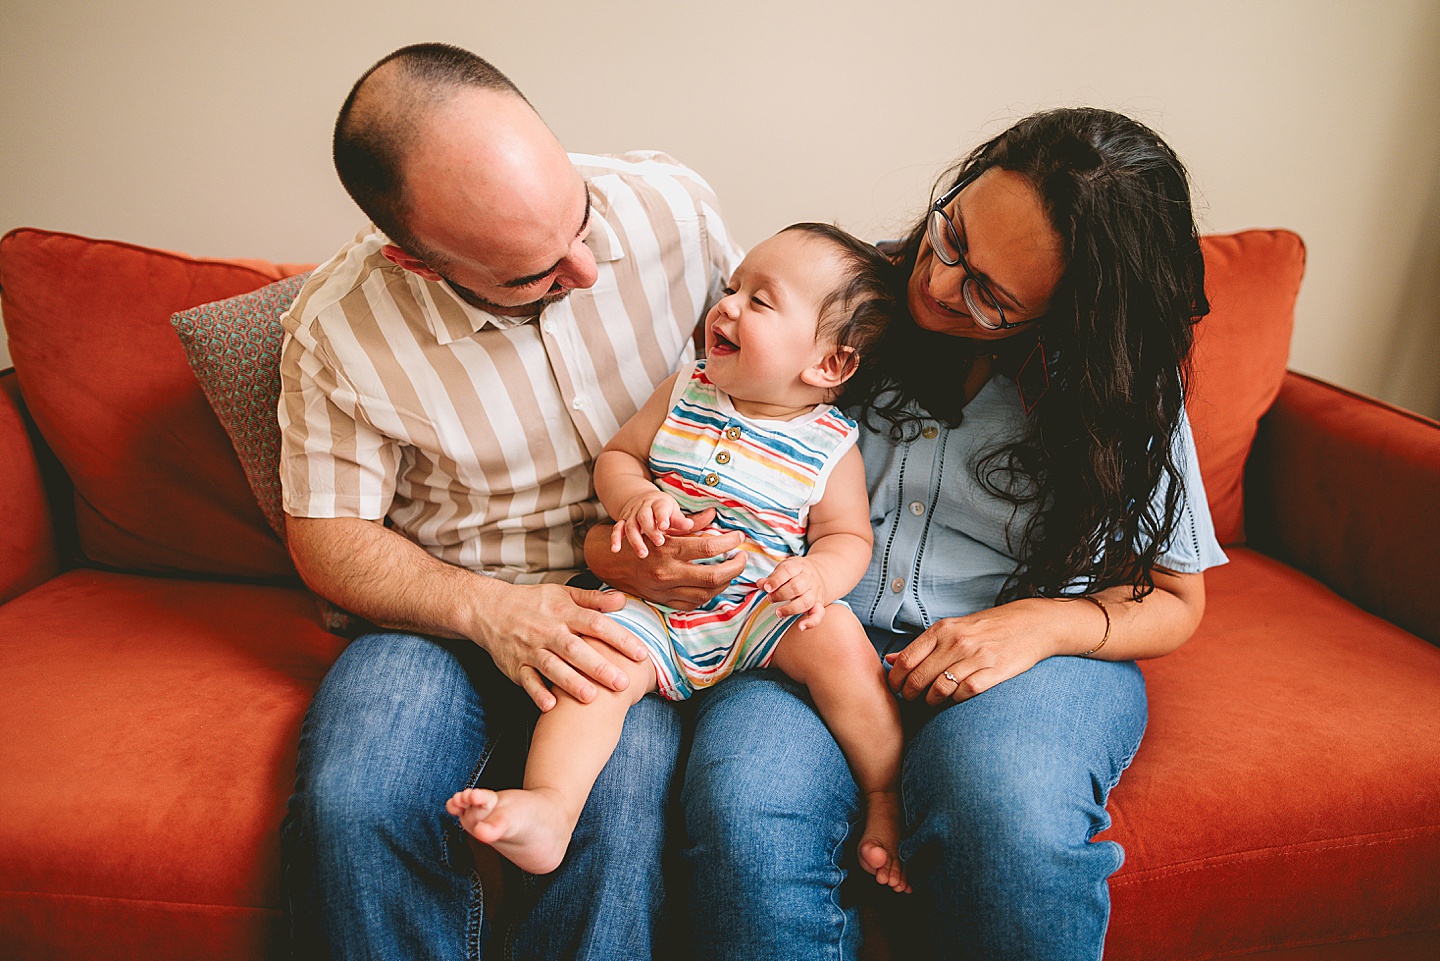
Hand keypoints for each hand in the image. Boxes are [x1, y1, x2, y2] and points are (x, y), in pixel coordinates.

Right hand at [468, 581, 646, 711]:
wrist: (489, 609)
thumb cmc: (534, 603)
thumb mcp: (563, 593)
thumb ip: (593, 600)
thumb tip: (623, 600)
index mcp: (564, 612)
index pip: (596, 624)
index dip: (620, 638)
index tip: (641, 654)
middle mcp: (548, 631)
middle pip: (576, 649)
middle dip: (599, 666)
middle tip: (622, 682)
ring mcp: (530, 649)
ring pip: (552, 666)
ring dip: (571, 682)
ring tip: (591, 697)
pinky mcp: (515, 665)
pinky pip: (526, 681)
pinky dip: (537, 693)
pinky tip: (551, 706)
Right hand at [585, 508, 746, 609]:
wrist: (611, 563)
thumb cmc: (641, 541)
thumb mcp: (663, 527)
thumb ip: (691, 523)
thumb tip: (714, 514)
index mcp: (668, 550)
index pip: (709, 547)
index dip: (730, 542)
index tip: (739, 537)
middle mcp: (668, 573)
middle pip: (714, 575)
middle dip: (736, 566)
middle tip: (743, 556)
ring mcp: (666, 591)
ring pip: (708, 592)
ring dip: (726, 581)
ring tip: (732, 568)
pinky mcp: (665, 602)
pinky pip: (695, 603)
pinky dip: (710, 593)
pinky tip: (716, 582)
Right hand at [610, 490, 691, 557]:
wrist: (642, 499)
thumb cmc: (662, 510)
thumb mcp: (673, 511)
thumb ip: (680, 520)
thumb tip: (689, 525)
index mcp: (658, 504)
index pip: (659, 508)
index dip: (661, 517)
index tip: (665, 526)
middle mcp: (643, 508)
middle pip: (644, 517)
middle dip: (650, 530)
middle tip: (658, 543)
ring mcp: (631, 515)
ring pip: (631, 525)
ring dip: (635, 540)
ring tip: (642, 554)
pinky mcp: (622, 521)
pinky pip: (617, 529)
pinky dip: (615, 538)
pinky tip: (615, 549)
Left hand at [760, 556, 827, 630]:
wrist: (817, 572)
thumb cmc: (794, 573)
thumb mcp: (783, 569)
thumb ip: (771, 578)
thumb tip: (760, 584)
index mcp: (798, 567)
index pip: (788, 571)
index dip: (776, 580)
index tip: (767, 588)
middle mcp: (808, 579)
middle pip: (796, 587)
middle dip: (780, 595)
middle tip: (770, 598)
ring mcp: (815, 592)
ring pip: (806, 601)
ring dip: (790, 609)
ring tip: (778, 612)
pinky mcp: (819, 604)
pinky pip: (818, 614)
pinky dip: (811, 622)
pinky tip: (801, 627)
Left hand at [885, 599, 1058, 705]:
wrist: (1031, 623)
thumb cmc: (987, 628)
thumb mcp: (952, 629)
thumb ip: (922, 646)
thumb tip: (889, 659)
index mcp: (942, 629)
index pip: (906, 659)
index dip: (895, 679)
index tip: (895, 688)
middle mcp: (957, 642)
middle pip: (919, 677)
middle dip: (909, 694)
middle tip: (910, 700)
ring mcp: (976, 656)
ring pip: (940, 688)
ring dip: (931, 701)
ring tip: (931, 702)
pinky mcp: (995, 670)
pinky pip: (965, 692)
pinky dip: (956, 700)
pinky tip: (955, 699)